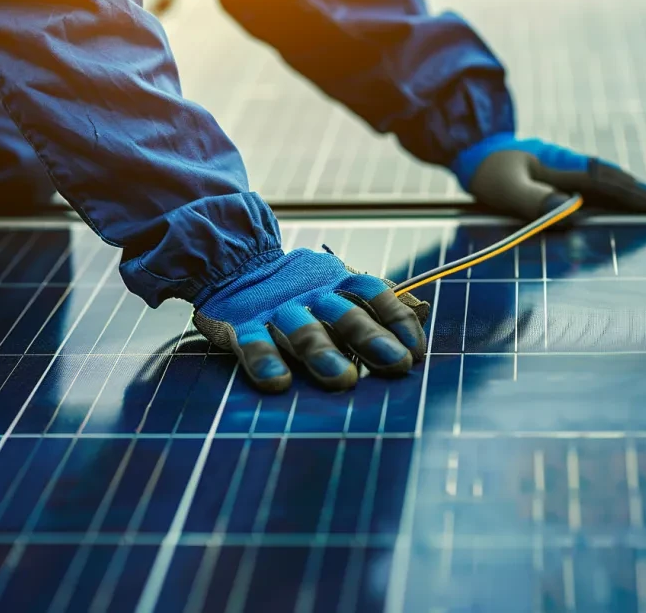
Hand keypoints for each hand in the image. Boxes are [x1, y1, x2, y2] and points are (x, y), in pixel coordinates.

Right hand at [192, 249, 429, 392]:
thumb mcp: (329, 289)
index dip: (397, 320)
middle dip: (372, 339)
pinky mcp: (242, 323)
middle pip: (346, 314)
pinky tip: (277, 383)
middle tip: (397, 363)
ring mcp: (277, 308)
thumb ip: (362, 312)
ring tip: (344, 380)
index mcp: (335, 281)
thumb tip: (410, 347)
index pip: (374, 293)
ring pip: (304, 329)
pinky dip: (265, 361)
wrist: (229, 263)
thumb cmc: (293, 292)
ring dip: (324, 353)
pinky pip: (254, 342)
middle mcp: (311, 293)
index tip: (416, 351)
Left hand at [451, 134, 645, 219]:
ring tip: (640, 198)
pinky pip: (581, 179)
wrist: (468, 146)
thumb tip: (573, 214)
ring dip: (617, 187)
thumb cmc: (486, 170)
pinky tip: (602, 195)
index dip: (627, 193)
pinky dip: (599, 187)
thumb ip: (535, 200)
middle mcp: (562, 163)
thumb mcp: (506, 188)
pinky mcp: (546, 169)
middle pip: (604, 176)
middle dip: (630, 190)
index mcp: (557, 166)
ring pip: (595, 176)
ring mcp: (555, 164)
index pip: (600, 180)